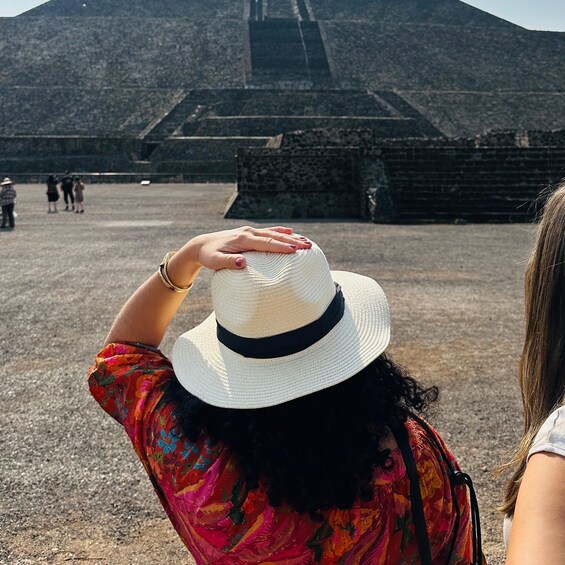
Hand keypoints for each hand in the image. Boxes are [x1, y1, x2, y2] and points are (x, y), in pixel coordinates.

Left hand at [187, 226, 311, 270]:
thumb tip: (244, 263)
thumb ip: (229, 262)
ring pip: (274, 233)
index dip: (281, 246)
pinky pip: (268, 232)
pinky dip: (280, 232)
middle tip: (308, 246)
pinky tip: (291, 232)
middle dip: (293, 241)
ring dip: (291, 237)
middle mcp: (248, 232)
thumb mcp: (215, 261)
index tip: (296, 250)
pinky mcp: (249, 233)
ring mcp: (249, 231)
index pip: (266, 243)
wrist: (201, 245)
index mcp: (243, 239)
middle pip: (274, 236)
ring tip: (306, 241)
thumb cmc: (208, 256)